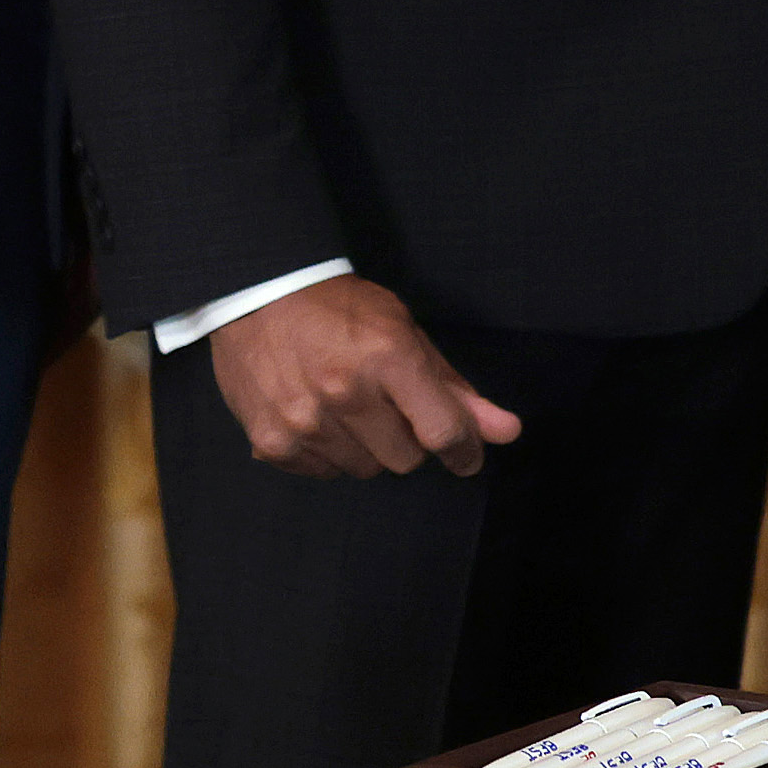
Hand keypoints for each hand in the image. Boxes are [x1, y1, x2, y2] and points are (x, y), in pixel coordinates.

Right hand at [205, 275, 522, 478]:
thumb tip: (508, 432)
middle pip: (406, 459)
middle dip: (408, 438)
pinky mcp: (271, 442)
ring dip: (368, 446)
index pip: (443, 430)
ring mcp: (304, 420)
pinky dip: (329, 453)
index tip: (467, 457)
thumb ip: (454, 387)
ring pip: (365, 468)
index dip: (465, 450)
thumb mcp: (405, 332)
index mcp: (387, 358)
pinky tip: (318, 415)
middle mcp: (345, 392)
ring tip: (348, 405)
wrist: (259, 295)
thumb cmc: (341, 310)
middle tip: (388, 406)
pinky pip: (324, 472)